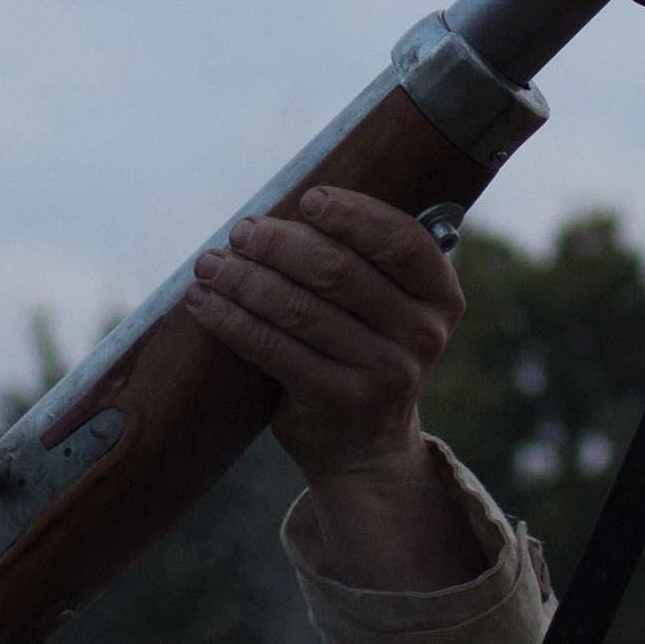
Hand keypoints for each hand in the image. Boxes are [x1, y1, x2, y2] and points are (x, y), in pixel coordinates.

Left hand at [184, 186, 488, 588]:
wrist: (365, 444)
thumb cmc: (364, 347)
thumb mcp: (386, 305)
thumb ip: (360, 258)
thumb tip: (283, 208)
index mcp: (441, 295)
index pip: (401, 240)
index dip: (353, 214)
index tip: (307, 199)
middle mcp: (422, 334)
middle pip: (339, 271)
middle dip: (280, 244)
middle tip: (241, 231)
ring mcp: (385, 371)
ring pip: (299, 309)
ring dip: (245, 279)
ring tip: (209, 263)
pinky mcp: (339, 400)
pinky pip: (273, 349)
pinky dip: (231, 320)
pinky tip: (203, 302)